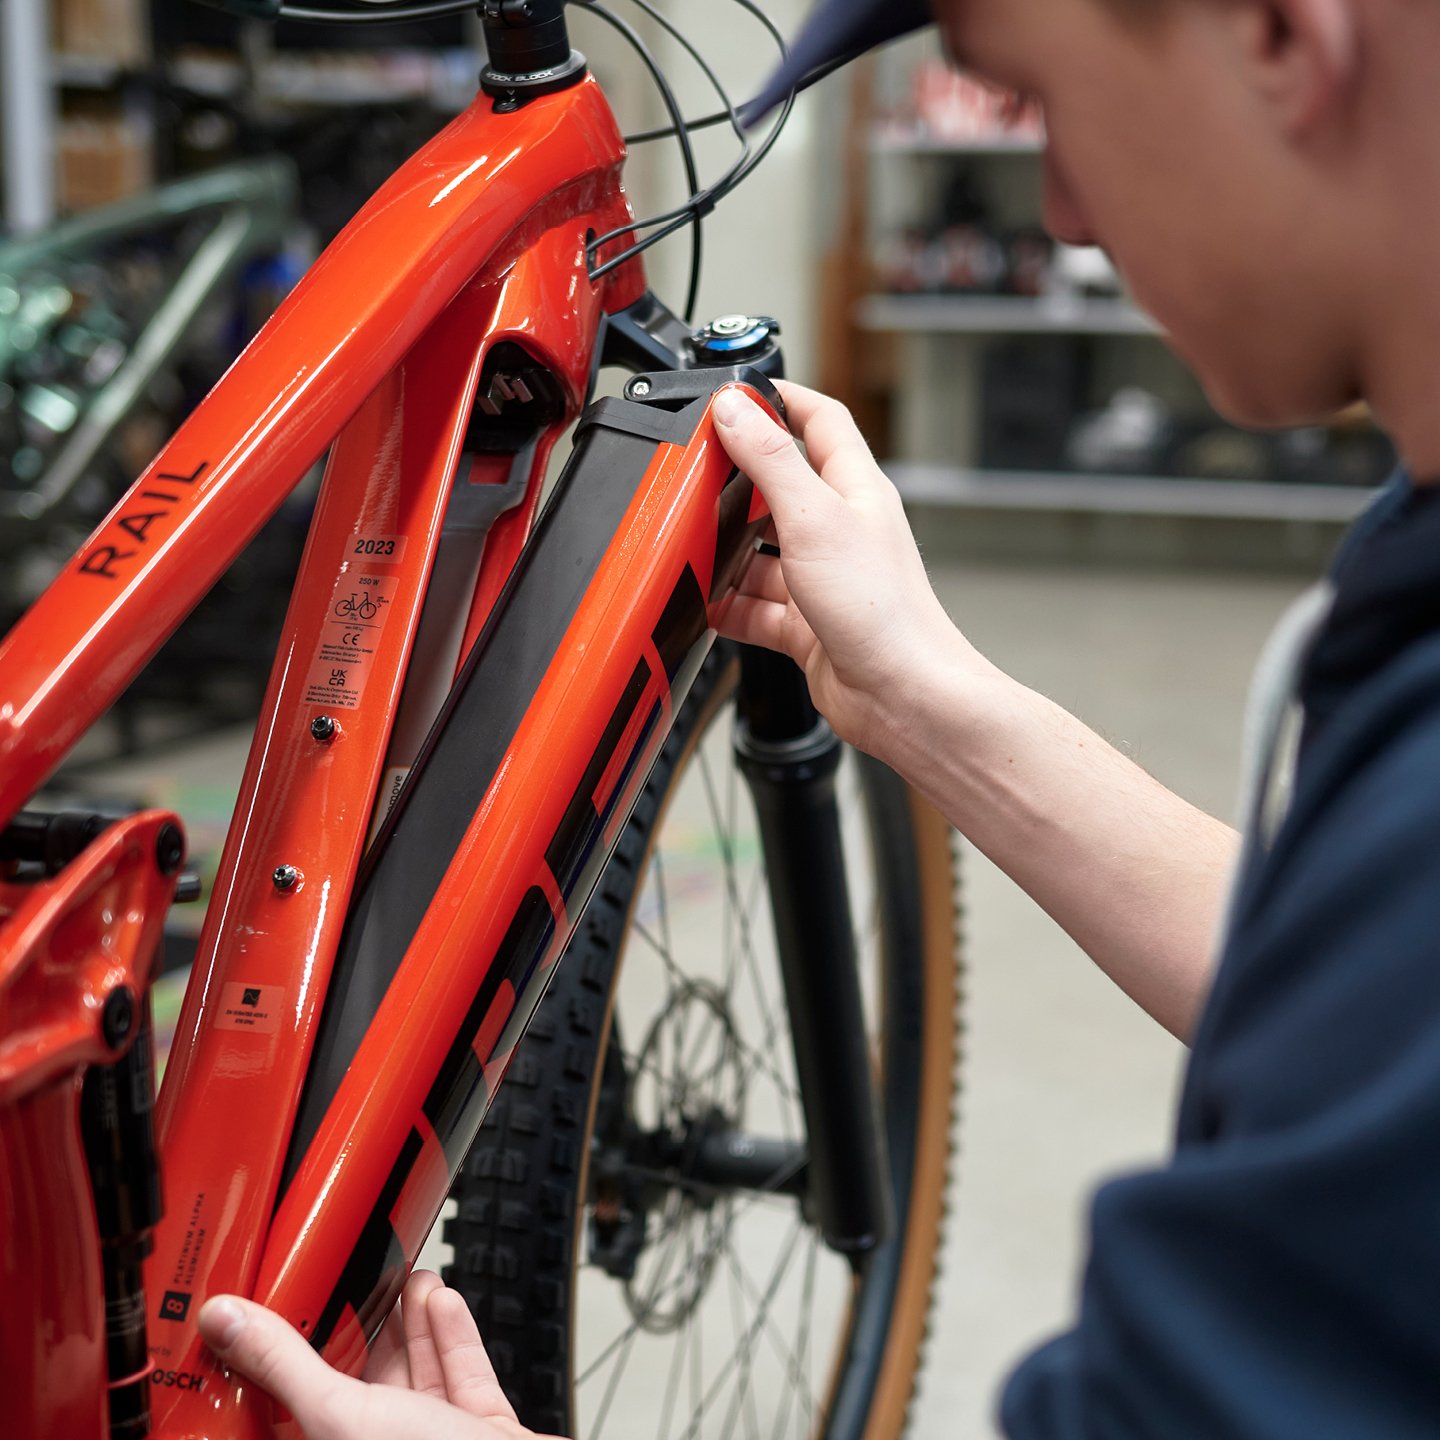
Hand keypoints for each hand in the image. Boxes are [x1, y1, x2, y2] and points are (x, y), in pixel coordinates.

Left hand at [198, 1270, 563, 1439]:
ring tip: (405, 1277)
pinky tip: (441, 1300)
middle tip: (357, 1278)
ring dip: (409, 1320)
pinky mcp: (480, 1431)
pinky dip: (452, 1334)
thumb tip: (226, 1322)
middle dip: (364, 1325)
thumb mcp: (345, 1414)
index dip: (289, 1358)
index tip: (286, 1310)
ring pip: (414, 1374)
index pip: (297, 1407)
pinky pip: (462, 1374)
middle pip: (362, 1384)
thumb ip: (287, 1364)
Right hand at [712, 380, 986, 757]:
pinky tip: (708, 605)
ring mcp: (823, 579)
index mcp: (854, 490)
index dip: (781, 398)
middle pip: (780, 488)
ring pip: (761, 554)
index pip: (820, 421)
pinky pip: (757, 607)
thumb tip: (735, 408)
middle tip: (696, 477)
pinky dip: (730, 607)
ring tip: (694, 548)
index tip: (737, 393)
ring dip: (728, 554)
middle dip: (736, 484)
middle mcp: (840, 531)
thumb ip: (770, 461)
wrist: (901, 695)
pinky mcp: (807, 625)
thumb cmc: (882, 611)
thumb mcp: (814, 518)